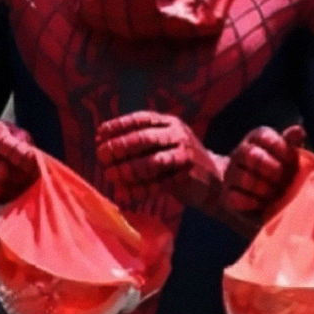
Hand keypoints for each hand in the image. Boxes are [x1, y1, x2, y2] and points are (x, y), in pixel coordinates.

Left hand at [96, 111, 220, 210]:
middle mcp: (179, 135)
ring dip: (128, 169)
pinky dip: (141, 190)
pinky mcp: (187, 177)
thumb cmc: (178, 159)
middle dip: (121, 146)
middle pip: (146, 138)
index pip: (142, 119)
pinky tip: (125, 194)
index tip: (100, 134)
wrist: (214, 180)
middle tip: (102, 155)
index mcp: (170, 123)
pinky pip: (160, 185)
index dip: (119, 125)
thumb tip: (101, 139)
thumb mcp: (163, 142)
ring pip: (153, 162)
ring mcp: (185, 156)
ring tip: (110, 175)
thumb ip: (138, 141)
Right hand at [222, 124, 305, 229]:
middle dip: (273, 170)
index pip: (263, 136)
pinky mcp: (227, 197)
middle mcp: (240, 154)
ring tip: (277, 194)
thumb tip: (299, 131)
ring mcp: (231, 175)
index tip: (292, 161)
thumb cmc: (278, 171)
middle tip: (286, 180)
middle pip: (251, 155)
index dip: (281, 149)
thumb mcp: (287, 155)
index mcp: (256, 139)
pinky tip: (263, 205)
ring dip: (265, 189)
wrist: (258, 198)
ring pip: (244, 178)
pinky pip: (236, 199)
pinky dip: (253, 203)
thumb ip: (291, 142)